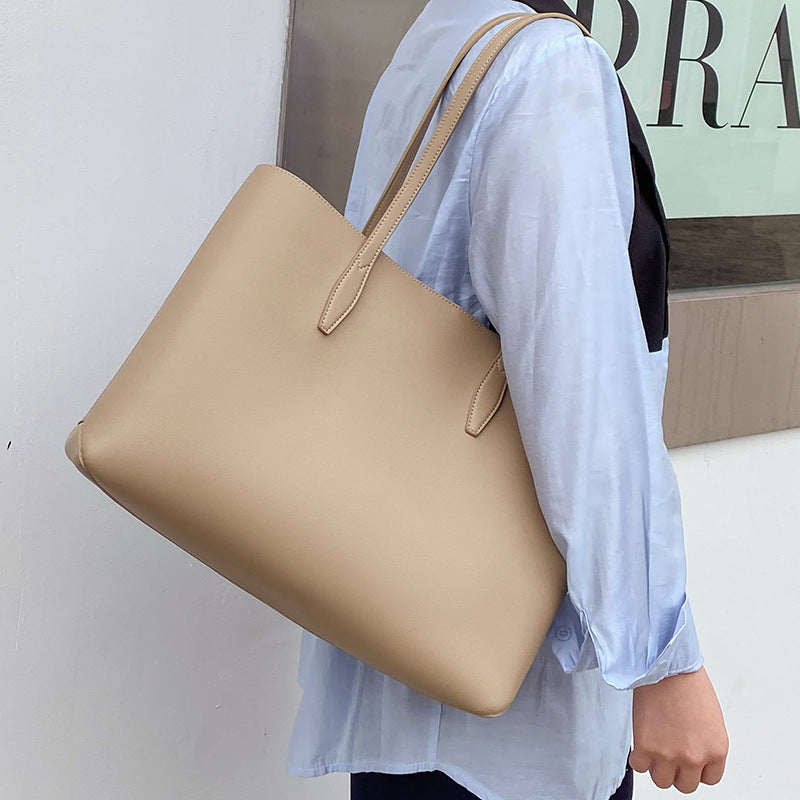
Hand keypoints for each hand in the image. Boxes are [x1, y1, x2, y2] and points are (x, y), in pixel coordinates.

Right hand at [629, 665, 728, 792]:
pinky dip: (638, 758)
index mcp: (716, 749)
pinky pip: (639, 767)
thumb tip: (694, 750)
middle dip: (677, 770)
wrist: (665, 665)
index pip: (709, 779)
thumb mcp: (710, 717)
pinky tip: (640, 744)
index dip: (696, 768)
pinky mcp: (646, 748)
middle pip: (686, 785)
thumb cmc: (687, 681)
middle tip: (669, 754)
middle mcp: (695, 757)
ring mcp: (670, 755)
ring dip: (657, 766)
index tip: (687, 759)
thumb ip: (705, 740)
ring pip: (662, 781)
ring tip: (653, 748)